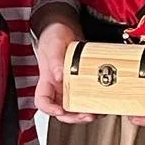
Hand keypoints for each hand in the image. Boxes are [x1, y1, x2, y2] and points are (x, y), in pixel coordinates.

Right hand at [33, 9, 94, 124]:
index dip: (50, 109)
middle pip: (61, 110)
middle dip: (73, 117)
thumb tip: (59, 76)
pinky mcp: (81, 82)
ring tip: (96, 113)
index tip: (61, 111)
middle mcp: (57, 86)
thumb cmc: (54, 35)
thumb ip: (55, 60)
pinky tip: (102, 103)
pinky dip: (94, 103)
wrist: (65, 27)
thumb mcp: (54, 45)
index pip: (42, 101)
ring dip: (85, 113)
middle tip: (85, 116)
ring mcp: (69, 86)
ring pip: (75, 107)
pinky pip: (87, 97)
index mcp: (46, 80)